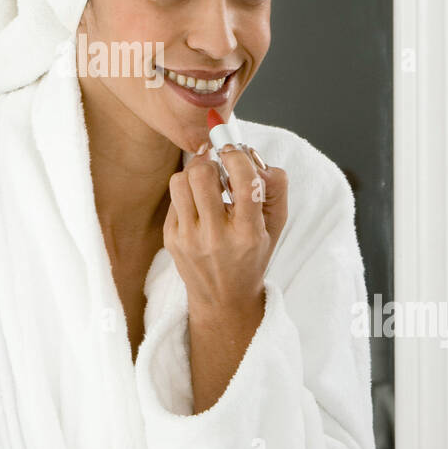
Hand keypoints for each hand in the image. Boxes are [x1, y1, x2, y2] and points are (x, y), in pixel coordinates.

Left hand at [164, 143, 289, 316]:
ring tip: (206, 184)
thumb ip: (275, 187)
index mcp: (248, 233)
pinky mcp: (171, 239)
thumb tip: (253, 156)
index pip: (243, 182)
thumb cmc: (252, 256)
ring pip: (180, 182)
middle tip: (218, 167)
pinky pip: (173, 198)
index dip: (237, 156)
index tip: (234, 149)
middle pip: (202, 175)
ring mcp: (190, 239)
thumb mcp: (276, 226)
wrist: (223, 299)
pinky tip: (199, 205)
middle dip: (211, 162)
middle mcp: (217, 237)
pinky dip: (186, 193)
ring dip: (194, 174)